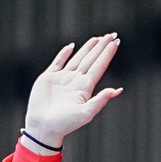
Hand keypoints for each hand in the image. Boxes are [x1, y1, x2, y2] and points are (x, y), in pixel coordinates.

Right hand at [21, 36, 122, 151]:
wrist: (43, 127)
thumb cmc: (64, 124)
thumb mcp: (85, 114)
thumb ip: (100, 101)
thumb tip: (117, 90)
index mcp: (85, 87)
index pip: (99, 66)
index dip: (107, 53)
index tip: (116, 42)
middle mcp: (76, 81)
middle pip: (91, 59)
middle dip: (101, 46)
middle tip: (112, 34)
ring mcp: (62, 78)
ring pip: (78, 58)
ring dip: (87, 48)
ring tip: (97, 38)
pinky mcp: (49, 78)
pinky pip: (58, 62)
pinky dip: (64, 54)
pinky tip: (71, 46)